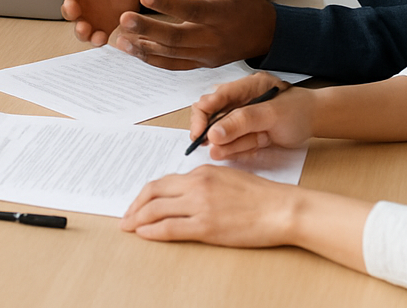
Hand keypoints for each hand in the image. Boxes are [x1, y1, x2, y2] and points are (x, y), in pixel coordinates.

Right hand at [55, 0, 143, 45]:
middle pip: (67, 7)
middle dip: (68, 9)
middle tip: (72, 8)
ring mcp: (90, 12)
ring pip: (78, 25)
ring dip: (79, 29)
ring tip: (85, 29)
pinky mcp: (103, 24)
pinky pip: (96, 35)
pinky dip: (95, 39)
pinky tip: (101, 38)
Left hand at [113, 0, 275, 68]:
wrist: (264, 35)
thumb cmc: (246, 0)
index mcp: (222, 13)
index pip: (192, 9)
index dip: (169, 3)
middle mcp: (213, 37)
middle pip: (177, 36)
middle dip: (148, 29)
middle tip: (123, 18)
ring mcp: (206, 54)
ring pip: (172, 54)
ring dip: (144, 47)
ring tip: (119, 38)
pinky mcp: (200, 64)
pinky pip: (173, 65)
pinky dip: (152, 60)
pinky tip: (131, 50)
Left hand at [121, 165, 296, 246]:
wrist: (280, 208)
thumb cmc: (260, 195)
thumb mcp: (227, 177)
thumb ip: (204, 183)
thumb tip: (185, 194)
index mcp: (201, 171)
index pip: (164, 181)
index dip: (146, 194)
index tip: (138, 203)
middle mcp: (196, 184)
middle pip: (153, 192)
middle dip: (135, 205)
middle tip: (126, 216)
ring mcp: (200, 205)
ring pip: (156, 209)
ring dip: (138, 219)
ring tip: (129, 227)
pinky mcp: (206, 226)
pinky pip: (169, 227)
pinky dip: (152, 231)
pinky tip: (145, 234)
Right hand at [189, 74, 311, 159]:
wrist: (319, 120)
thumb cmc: (298, 110)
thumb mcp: (271, 114)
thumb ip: (242, 122)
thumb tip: (212, 134)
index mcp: (245, 86)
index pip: (215, 97)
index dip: (202, 115)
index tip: (198, 134)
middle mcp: (241, 100)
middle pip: (214, 115)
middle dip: (209, 130)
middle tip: (205, 145)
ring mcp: (246, 117)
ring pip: (224, 132)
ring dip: (222, 143)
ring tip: (219, 152)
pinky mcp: (251, 133)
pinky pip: (236, 142)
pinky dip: (232, 149)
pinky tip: (230, 152)